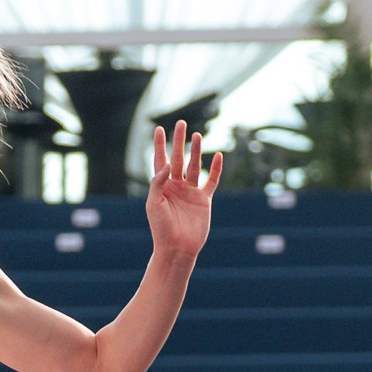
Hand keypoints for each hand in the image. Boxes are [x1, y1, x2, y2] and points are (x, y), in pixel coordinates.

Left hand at [143, 120, 222, 257]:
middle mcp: (176, 187)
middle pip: (178, 158)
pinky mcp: (204, 200)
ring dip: (196, 151)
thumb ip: (158, 183)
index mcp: (161, 187)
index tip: (159, 129)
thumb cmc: (161, 228)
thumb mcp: (153, 204)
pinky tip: (218, 156)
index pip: (160, 160)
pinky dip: (216, 169)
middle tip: (181, 123)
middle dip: (179, 141)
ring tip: (197, 135)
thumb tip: (169, 164)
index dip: (159, 145)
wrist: (177, 248)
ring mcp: (191, 192)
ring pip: (195, 166)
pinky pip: (211, 181)